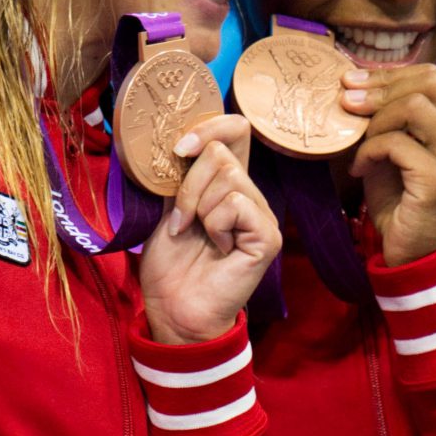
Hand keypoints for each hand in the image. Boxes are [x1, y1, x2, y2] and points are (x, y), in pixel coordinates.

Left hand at [139, 115, 281, 344]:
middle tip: (181, 222)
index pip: (235, 130)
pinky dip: (215, 225)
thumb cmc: (171, 265)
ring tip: (198, 237)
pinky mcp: (268, 236)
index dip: (210, 125)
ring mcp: (262, 215)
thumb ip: (178, 175)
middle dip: (188, 185)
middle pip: (222, 152)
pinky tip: (218, 249)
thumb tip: (176, 139)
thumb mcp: (167, 208)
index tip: (178, 149)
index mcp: (226, 184)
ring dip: (198, 208)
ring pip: (228, 177)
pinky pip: (236, 205)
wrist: (174, 309)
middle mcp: (249, 195)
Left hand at [339, 63, 435, 266]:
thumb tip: (354, 84)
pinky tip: (358, 169)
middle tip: (347, 103)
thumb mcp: (396, 152)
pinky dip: (369, 151)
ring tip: (359, 145)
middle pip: (427, 83)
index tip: (353, 82)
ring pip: (414, 107)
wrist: (416, 256)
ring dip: (376, 122)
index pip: (432, 77)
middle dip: (380, 88)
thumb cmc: (404, 203)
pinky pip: (397, 144)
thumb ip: (388, 119)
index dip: (389, 75)